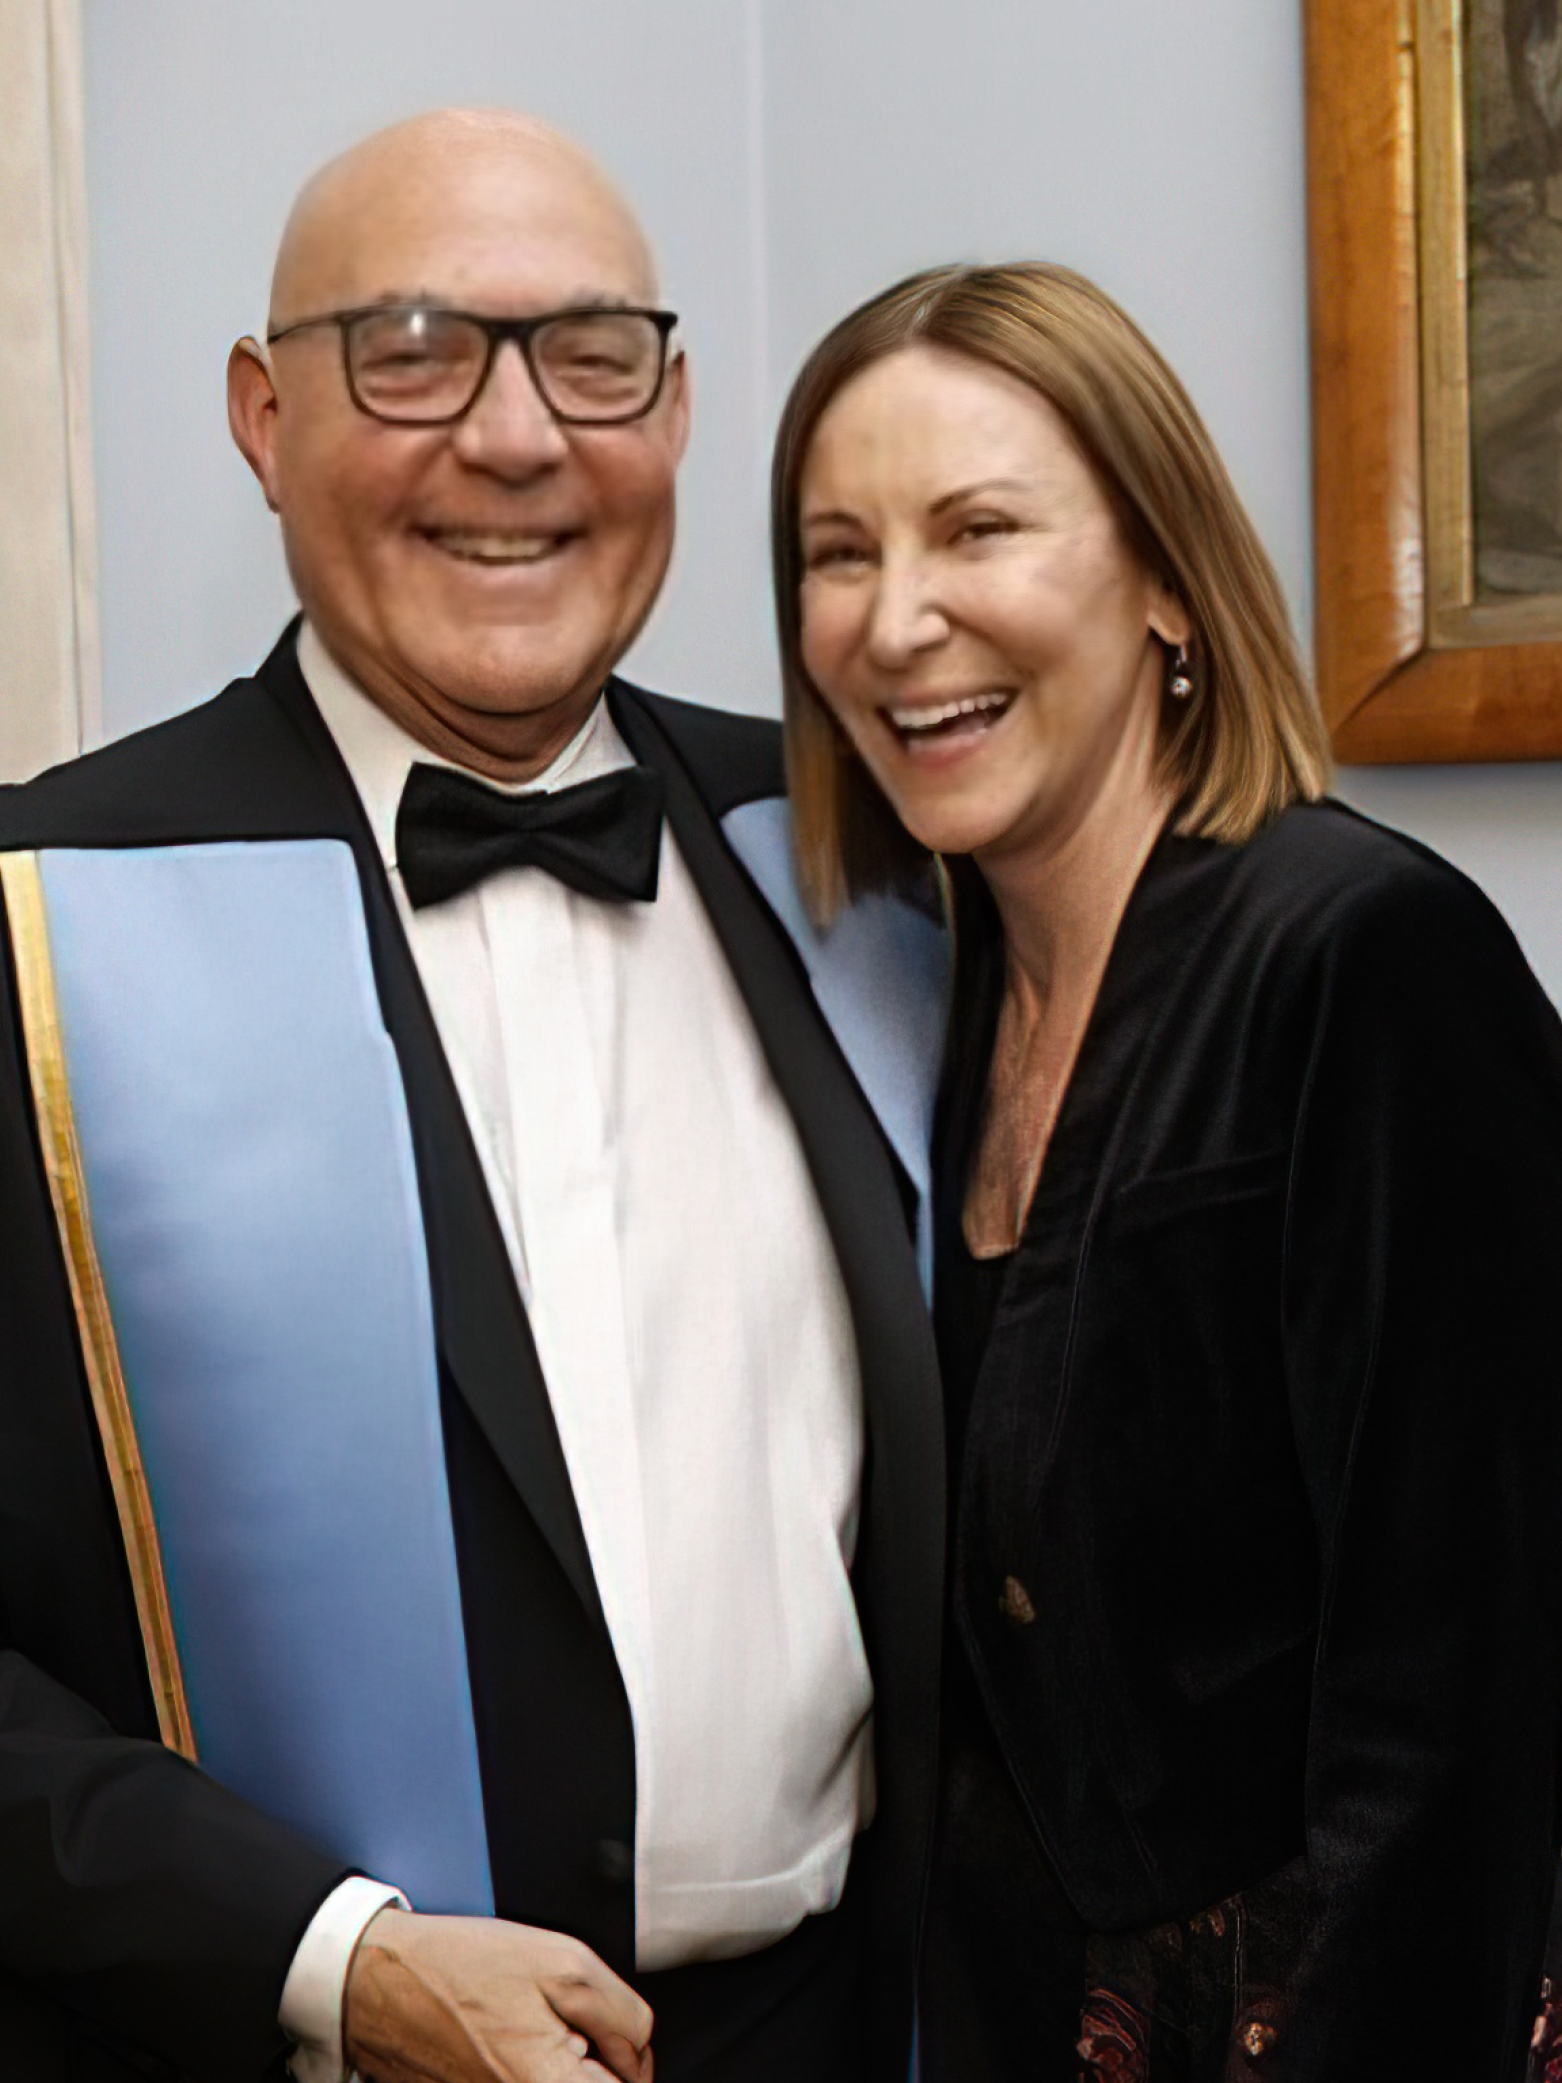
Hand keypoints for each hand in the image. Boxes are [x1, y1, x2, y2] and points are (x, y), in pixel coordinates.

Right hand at [342, 1907, 653, 2082]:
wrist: (378, 1982)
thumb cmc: (459, 1967)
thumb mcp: (565, 1964)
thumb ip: (622, 2017)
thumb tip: (638, 2059)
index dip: (632, 2065)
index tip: (615, 2041)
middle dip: (600, 2064)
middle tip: (572, 2028)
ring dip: (567, 2063)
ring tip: (537, 2030)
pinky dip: (537, 2067)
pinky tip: (512, 2041)